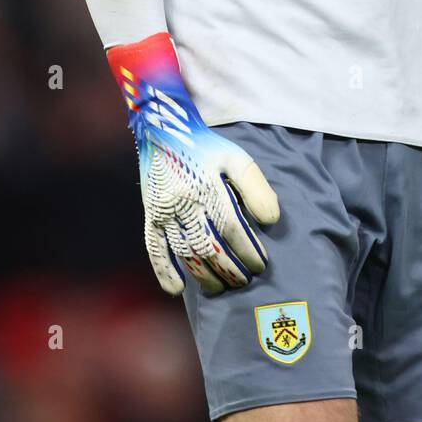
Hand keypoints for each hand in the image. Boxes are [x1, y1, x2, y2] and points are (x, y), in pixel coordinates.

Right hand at [135, 115, 280, 296]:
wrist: (164, 131)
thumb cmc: (206, 147)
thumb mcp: (236, 158)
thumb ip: (256, 188)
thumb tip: (271, 220)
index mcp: (208, 186)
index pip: (232, 229)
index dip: (248, 250)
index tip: (260, 264)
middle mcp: (184, 202)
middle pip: (210, 247)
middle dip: (230, 269)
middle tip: (246, 280)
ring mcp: (164, 211)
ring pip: (185, 253)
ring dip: (205, 275)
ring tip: (222, 287)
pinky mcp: (150, 216)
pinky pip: (154, 249)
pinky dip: (164, 271)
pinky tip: (177, 290)